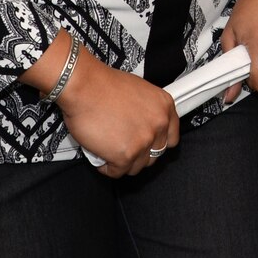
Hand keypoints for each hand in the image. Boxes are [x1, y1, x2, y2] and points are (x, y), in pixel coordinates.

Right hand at [26, 32, 177, 177]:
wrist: (85, 87)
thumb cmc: (104, 86)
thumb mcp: (139, 91)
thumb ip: (148, 111)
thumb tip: (142, 125)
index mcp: (164, 107)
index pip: (172, 138)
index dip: (156, 143)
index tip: (146, 145)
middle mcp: (158, 125)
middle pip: (154, 155)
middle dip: (138, 153)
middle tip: (122, 146)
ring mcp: (144, 141)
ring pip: (136, 166)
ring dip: (122, 161)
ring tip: (109, 149)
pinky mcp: (125, 155)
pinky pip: (117, 172)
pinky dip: (106, 167)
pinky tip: (100, 155)